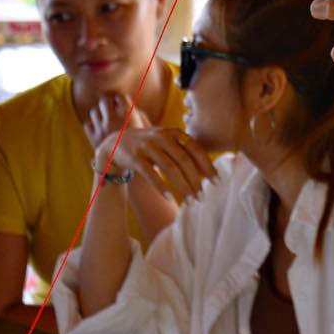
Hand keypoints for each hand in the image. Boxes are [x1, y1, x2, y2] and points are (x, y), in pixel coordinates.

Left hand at [83, 91, 145, 150]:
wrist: (129, 169)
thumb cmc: (143, 149)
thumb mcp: (148, 130)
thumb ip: (141, 116)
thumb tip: (134, 108)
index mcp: (128, 115)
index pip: (119, 96)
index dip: (120, 98)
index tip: (122, 102)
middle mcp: (113, 120)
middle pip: (104, 101)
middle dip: (107, 102)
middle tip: (111, 107)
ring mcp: (101, 129)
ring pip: (94, 112)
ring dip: (99, 113)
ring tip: (105, 118)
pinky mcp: (94, 138)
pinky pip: (87, 124)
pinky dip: (92, 125)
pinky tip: (99, 129)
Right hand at [89, 102, 216, 202]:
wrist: (116, 143)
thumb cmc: (151, 146)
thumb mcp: (168, 144)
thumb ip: (185, 153)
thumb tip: (206, 172)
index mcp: (174, 132)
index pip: (196, 150)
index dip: (207, 166)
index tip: (217, 182)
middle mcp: (162, 137)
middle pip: (184, 160)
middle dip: (195, 180)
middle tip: (202, 196)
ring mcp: (148, 146)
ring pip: (170, 168)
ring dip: (182, 186)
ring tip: (191, 201)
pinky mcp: (135, 158)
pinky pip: (151, 174)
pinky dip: (162, 186)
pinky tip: (170, 197)